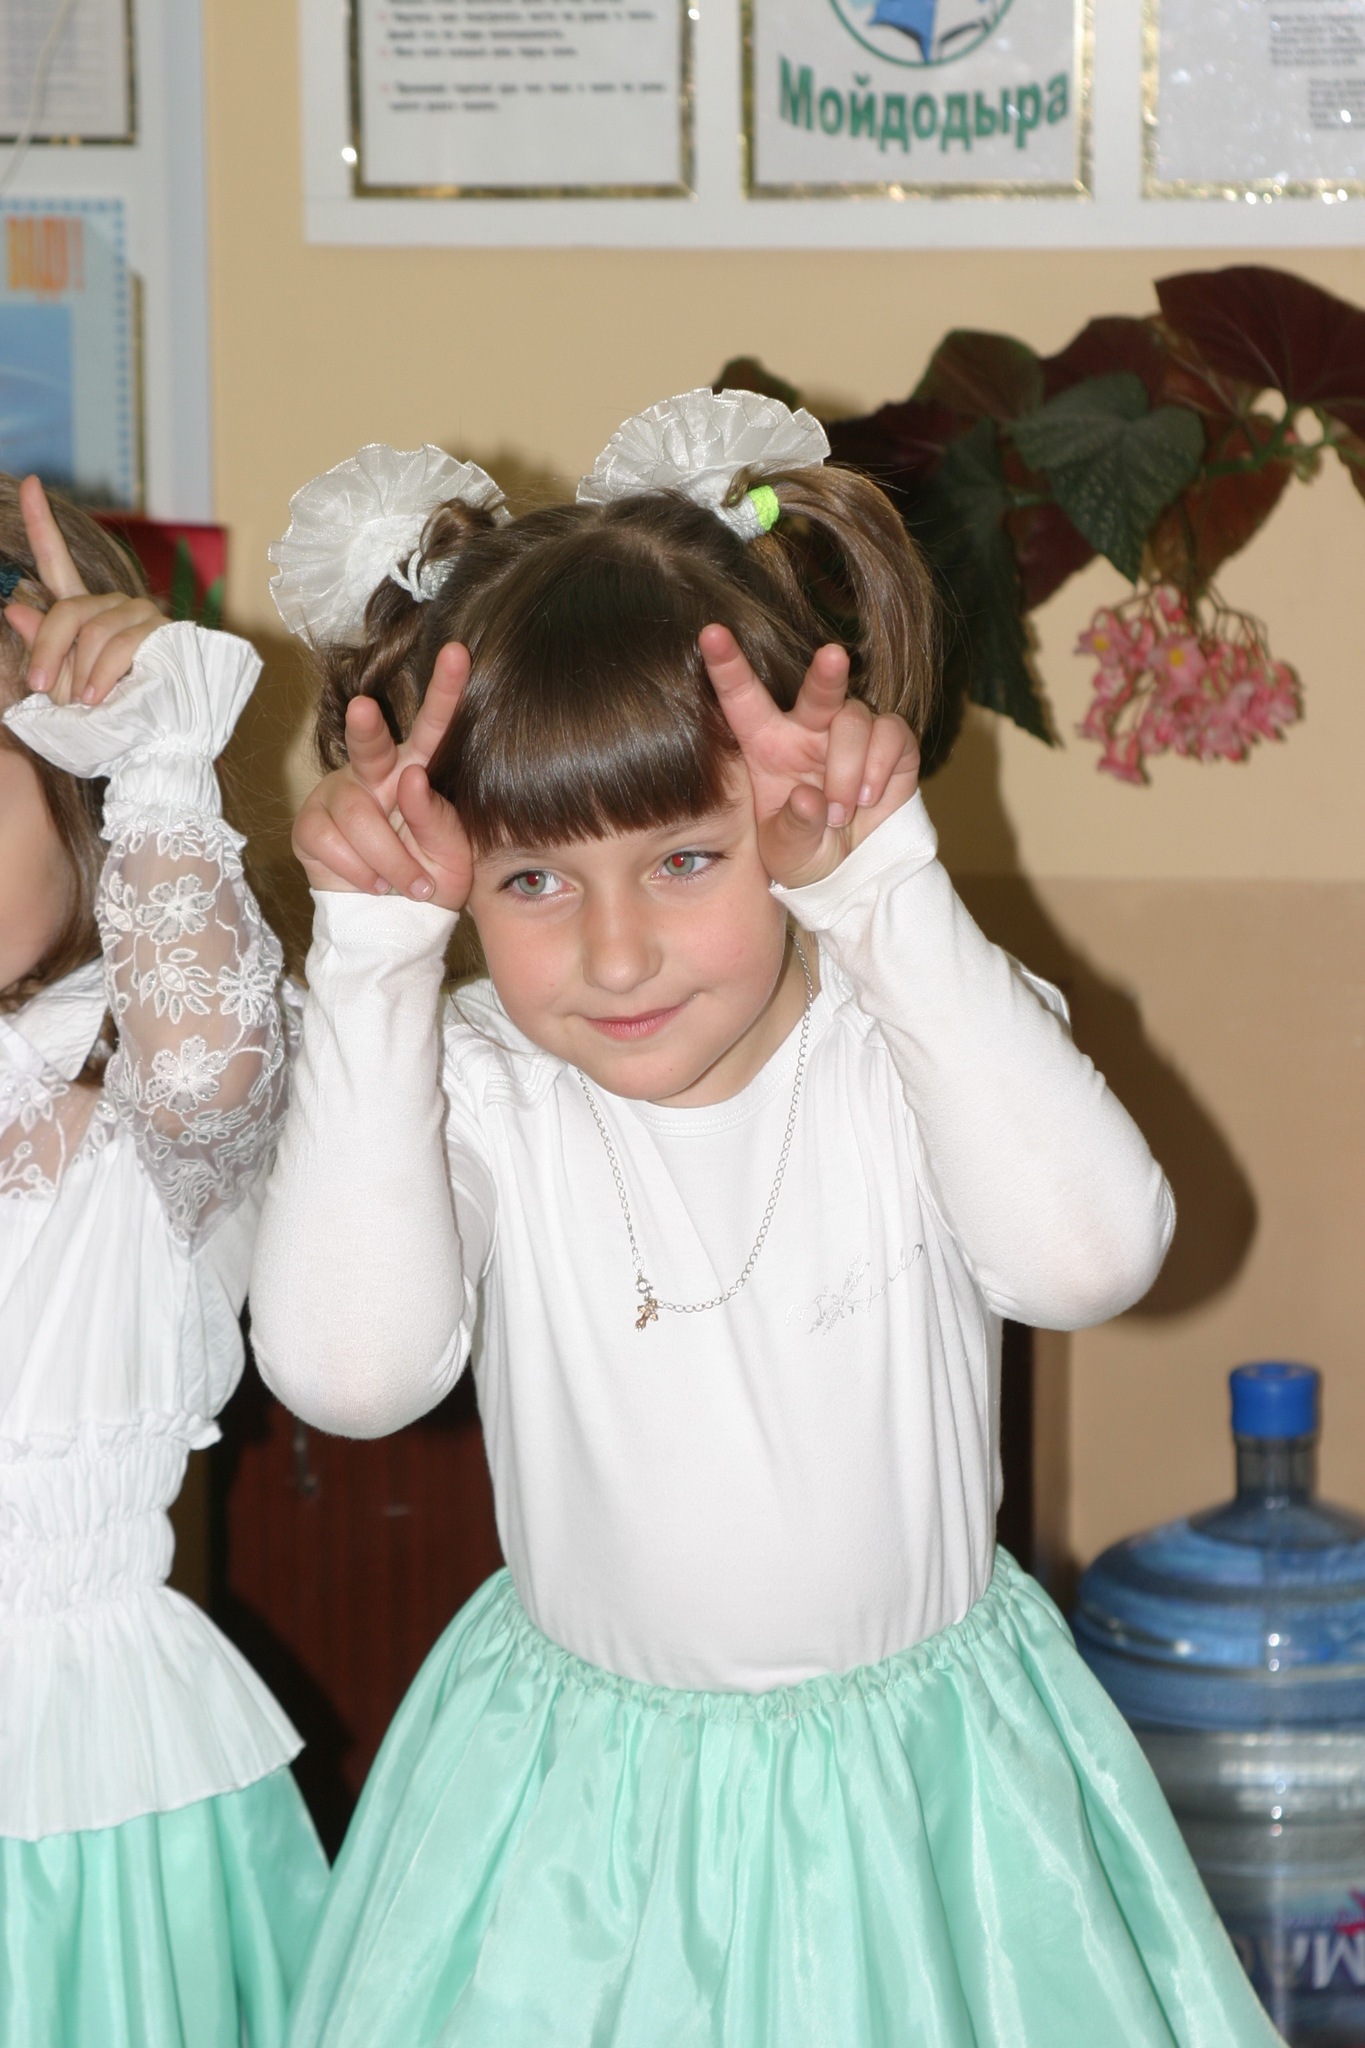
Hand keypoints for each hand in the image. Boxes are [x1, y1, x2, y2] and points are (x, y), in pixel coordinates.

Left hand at [2, 475, 163, 704]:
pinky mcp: (164, 632)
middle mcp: (115, 606)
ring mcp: (142, 616)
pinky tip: (99, 696)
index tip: (29, 483)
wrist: (157, 745)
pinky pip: (120, 644)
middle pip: (68, 609)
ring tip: (85, 702)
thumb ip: (43, 646)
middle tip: (38, 686)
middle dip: (46, 649)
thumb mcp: (62, 684)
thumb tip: (13, 606)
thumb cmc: (108, 719)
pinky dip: (102, 673)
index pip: (58, 563)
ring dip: (80, 672)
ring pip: (93, 630)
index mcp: (87, 614)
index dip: (43, 523)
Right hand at [293, 641, 474, 909]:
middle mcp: (374, 773)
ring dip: (390, 860)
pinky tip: (374, 883)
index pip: (431, 728)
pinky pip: (331, 842)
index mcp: (415, 771)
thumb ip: (438, 820)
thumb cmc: (428, 880)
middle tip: (365, 709)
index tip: (457, 653)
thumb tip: (411, 780)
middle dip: (366, 727)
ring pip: (358, 815)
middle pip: (368, 743)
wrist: (391, 924)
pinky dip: (360, 871)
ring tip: (408, 885)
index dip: (444, 691)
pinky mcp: (309, 825)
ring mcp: (337, 795)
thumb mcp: (452, 857)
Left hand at [701, 624, 919, 888]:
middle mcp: (808, 728)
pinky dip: (879, 768)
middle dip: (826, 672)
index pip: (742, 698)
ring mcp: (850, 731)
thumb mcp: (787, 852)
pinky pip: (890, 733)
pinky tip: (869, 798)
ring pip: (854, 720)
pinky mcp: (891, 741)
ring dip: (848, 769)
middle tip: (832, 657)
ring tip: (841, 812)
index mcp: (766, 744)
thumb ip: (793, 828)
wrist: (855, 871)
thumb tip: (809, 798)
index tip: (710, 633)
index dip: (727, 664)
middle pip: (817, 688)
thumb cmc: (807, 852)